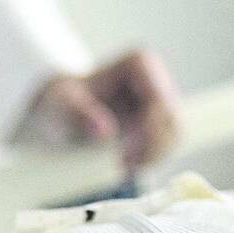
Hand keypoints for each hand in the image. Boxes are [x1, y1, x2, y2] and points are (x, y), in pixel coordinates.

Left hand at [19, 49, 181, 168]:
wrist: (59, 113)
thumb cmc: (60, 103)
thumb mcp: (61, 106)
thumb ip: (79, 114)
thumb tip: (106, 131)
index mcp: (139, 63)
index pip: (160, 102)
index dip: (148, 133)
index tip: (123, 157)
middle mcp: (156, 78)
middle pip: (172, 120)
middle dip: (151, 149)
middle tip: (122, 168)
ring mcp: (160, 101)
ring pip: (174, 136)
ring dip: (152, 157)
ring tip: (121, 169)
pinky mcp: (158, 122)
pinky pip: (166, 145)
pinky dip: (150, 159)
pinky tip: (126, 167)